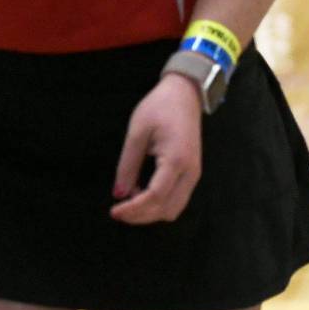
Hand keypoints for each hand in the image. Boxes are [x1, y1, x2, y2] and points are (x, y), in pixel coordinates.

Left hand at [110, 74, 201, 223]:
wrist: (184, 93)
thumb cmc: (159, 107)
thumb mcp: (137, 131)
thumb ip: (127, 165)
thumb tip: (119, 193)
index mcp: (176, 160)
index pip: (155, 197)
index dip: (133, 209)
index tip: (114, 210)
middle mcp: (190, 172)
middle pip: (166, 210)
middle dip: (141, 215)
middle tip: (118, 209)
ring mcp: (194, 174)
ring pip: (174, 209)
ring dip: (151, 212)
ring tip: (130, 198)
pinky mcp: (192, 172)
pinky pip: (177, 199)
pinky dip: (159, 204)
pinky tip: (143, 192)